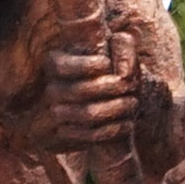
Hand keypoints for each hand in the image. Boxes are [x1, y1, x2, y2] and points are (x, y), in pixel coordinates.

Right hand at [38, 26, 168, 155]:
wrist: (110, 103)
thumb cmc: (113, 71)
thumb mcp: (119, 52)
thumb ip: (123, 47)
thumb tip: (123, 62)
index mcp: (54, 63)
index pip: (62, 66)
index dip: (84, 66)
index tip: (107, 63)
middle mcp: (51, 90)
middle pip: (78, 91)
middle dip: (110, 89)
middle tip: (132, 88)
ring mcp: (55, 115)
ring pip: (86, 114)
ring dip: (115, 109)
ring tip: (133, 103)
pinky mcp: (65, 136)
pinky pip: (88, 136)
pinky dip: (112, 130)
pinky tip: (128, 123)